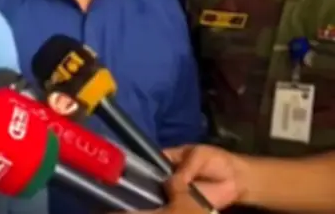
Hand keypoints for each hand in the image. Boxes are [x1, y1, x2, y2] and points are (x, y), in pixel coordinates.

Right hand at [110, 145, 246, 213]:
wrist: (238, 181)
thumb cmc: (218, 162)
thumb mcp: (200, 156)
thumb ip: (186, 168)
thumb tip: (172, 182)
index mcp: (168, 160)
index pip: (149, 164)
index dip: (139, 169)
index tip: (127, 175)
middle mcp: (166, 176)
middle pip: (149, 182)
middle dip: (142, 187)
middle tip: (131, 194)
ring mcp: (173, 193)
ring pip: (157, 197)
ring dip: (151, 200)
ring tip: (139, 204)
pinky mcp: (182, 207)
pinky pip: (170, 208)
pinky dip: (164, 209)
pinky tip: (154, 210)